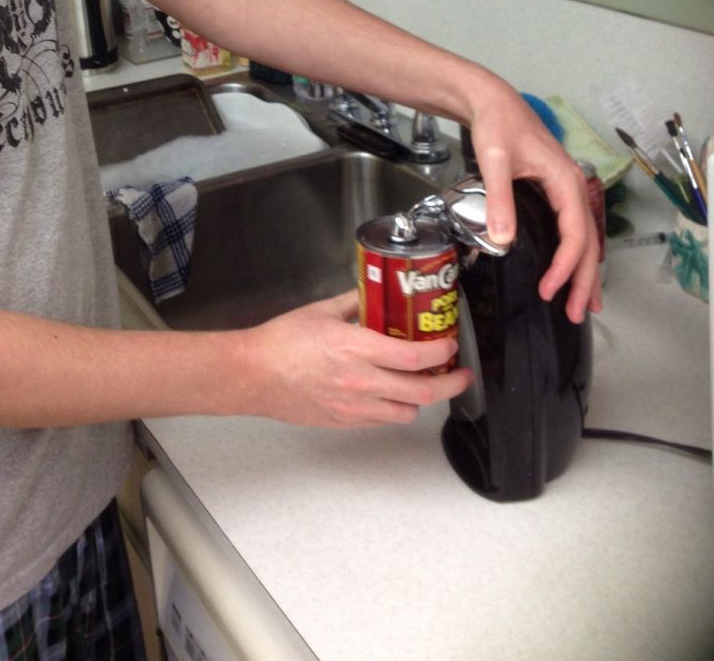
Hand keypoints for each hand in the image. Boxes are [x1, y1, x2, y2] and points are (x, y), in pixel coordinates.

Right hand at [235, 291, 473, 428]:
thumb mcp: (321, 311)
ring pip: (406, 412)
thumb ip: (354, 302)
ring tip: (422, 382)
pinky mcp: (344, 422)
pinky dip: (394, 408)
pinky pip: (382, 420)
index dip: (440, 353)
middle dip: (450, 384)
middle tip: (460, 374)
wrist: (253, 375)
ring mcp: (353, 407)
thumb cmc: (280, 342)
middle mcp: (360, 382)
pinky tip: (390, 393)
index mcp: (355, 348)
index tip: (450, 344)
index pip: (413, 357)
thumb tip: (376, 293)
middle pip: (421, 392)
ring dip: (420, 398)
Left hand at [469, 85, 601, 323]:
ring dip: (583, 271)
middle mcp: (572, 186)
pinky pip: (572, 228)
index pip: (575, 233)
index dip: (564, 265)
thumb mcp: (494, 159)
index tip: (548, 291)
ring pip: (583, 237)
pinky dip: (575, 254)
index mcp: (564, 180)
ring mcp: (565, 189)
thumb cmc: (495, 125)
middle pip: (587, 241)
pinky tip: (569, 271)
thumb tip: (503, 241)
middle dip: (583, 279)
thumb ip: (499, 198)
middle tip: (573, 314)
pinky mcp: (554, 191)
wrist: (491, 101)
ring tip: (582, 304)